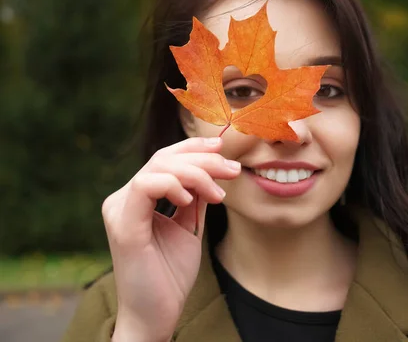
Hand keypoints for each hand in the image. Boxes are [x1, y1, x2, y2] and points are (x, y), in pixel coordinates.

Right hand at [102, 137, 239, 341]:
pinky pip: (146, 186)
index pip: (164, 159)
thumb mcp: (188, 228)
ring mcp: (120, 210)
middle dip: (204, 159)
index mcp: (138, 199)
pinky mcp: (123, 224)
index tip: (222, 149)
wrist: (156, 314)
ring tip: (219, 194)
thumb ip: (195, 199)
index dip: (193, 148)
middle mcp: (124, 199)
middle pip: (164, 158)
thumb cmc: (170, 275)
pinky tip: (191, 200)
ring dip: (196, 173)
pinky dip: (173, 185)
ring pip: (158, 167)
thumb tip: (212, 171)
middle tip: (232, 170)